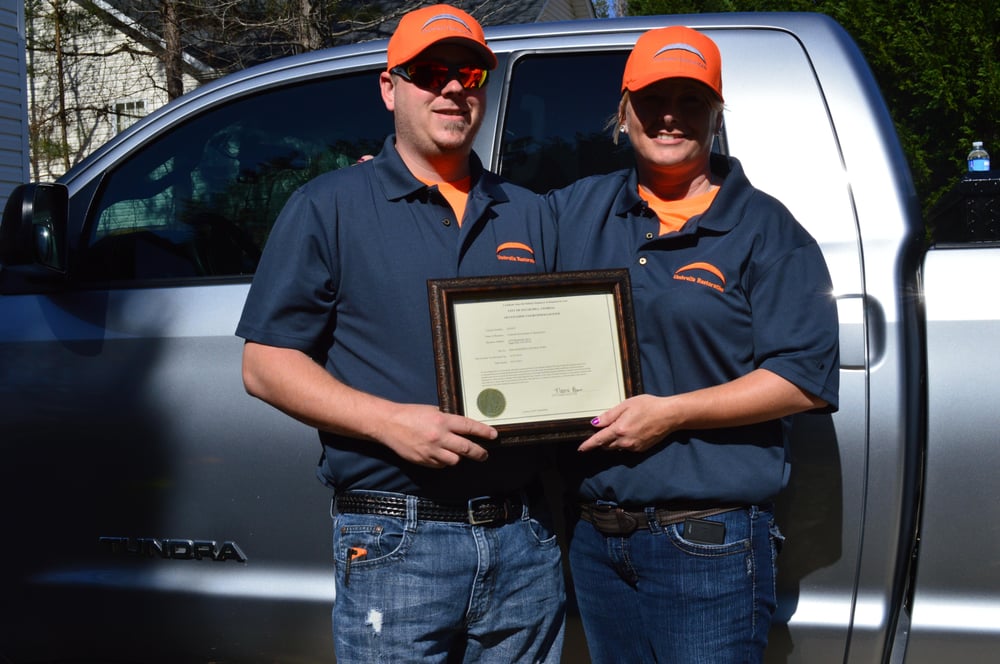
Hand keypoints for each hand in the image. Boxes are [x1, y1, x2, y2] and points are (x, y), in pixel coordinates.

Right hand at [376, 403, 495, 467]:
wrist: (389, 424)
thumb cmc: (411, 414)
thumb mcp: (432, 410)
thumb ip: (447, 418)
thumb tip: (463, 426)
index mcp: (442, 420)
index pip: (469, 427)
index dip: (483, 432)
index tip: (493, 435)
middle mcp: (439, 436)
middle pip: (466, 448)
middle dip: (479, 452)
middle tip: (484, 454)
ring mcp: (431, 450)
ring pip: (454, 460)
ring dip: (458, 457)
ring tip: (458, 453)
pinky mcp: (424, 460)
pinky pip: (440, 464)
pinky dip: (444, 461)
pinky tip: (441, 455)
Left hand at [579, 394, 672, 453]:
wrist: (669, 415)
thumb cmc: (648, 406)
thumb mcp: (626, 405)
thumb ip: (609, 416)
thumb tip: (595, 423)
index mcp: (619, 430)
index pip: (598, 440)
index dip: (588, 445)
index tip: (580, 449)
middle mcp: (625, 442)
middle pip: (606, 445)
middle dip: (602, 440)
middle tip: (604, 429)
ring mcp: (633, 447)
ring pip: (616, 448)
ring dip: (612, 442)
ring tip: (620, 429)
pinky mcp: (641, 449)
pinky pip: (626, 448)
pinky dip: (623, 443)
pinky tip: (631, 432)